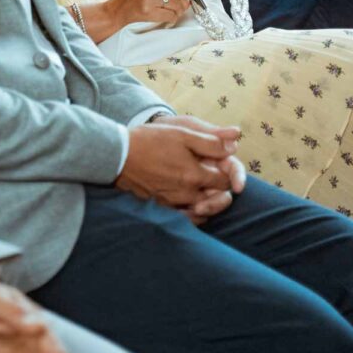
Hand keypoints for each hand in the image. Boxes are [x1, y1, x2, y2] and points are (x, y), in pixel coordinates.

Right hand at [116, 115, 241, 209]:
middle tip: (219, 176)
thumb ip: (210, 142)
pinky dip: (195, 213)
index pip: (225, 180)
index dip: (229, 172)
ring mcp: (174, 204)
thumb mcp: (182, 133)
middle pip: (217, 198)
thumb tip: (233, 147)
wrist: (119, 155)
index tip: (224, 164)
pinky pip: (186, 218)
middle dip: (222, 188)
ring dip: (210, 201)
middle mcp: (186, 194)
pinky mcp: (162, 208)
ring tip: (209, 189)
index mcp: (195, 175)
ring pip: (203, 209)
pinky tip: (195, 204)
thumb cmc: (150, 141)